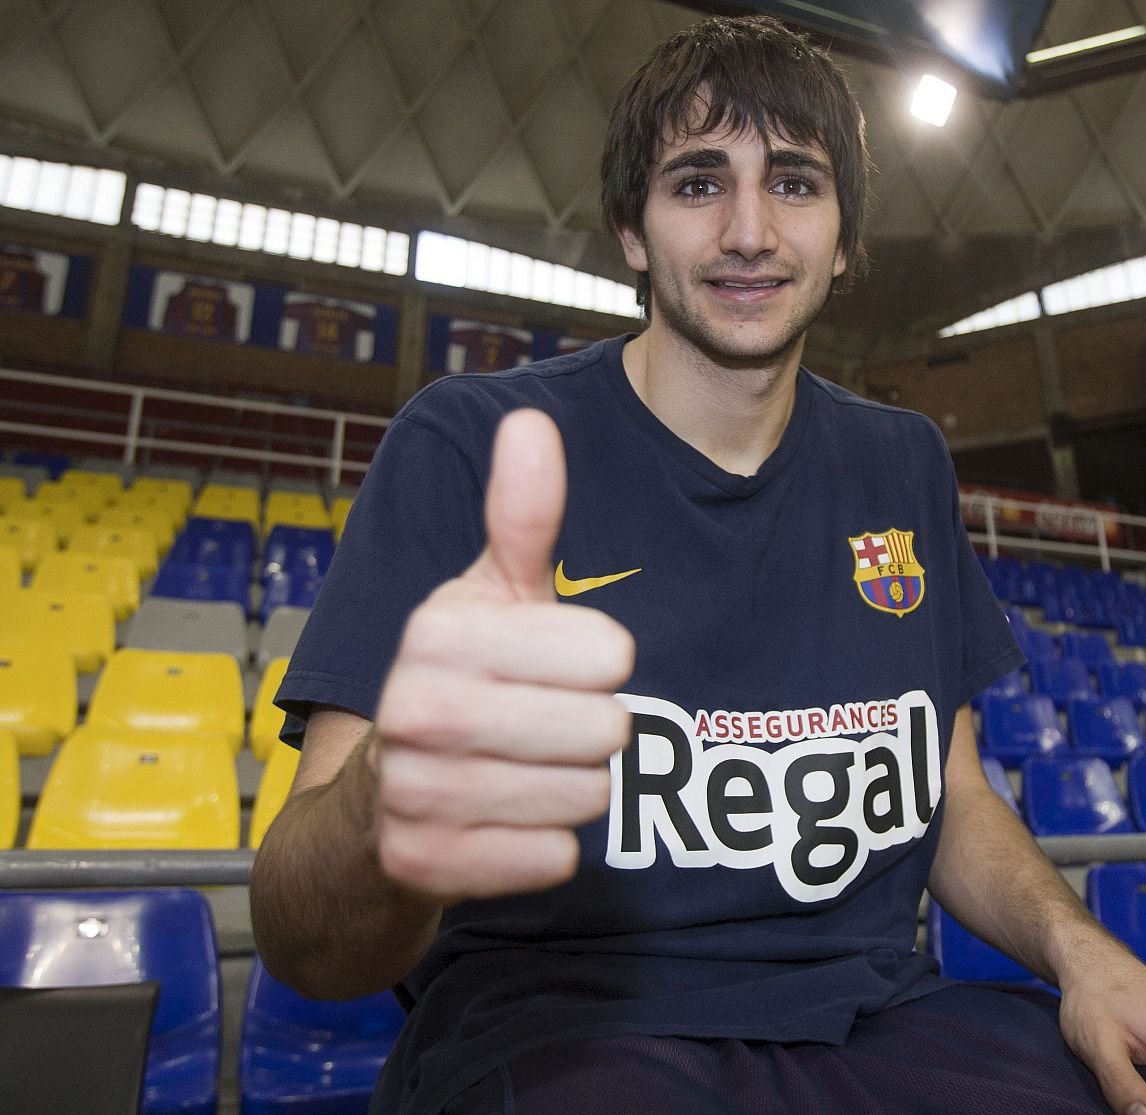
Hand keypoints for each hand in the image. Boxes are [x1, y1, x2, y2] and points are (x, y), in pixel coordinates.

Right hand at [370, 409, 634, 901]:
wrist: (369, 810)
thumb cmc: (455, 683)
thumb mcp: (486, 597)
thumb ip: (520, 518)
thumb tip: (530, 421)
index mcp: (439, 629)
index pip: (610, 655)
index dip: (603, 663)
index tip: (563, 664)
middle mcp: (415, 707)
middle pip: (605, 730)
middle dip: (591, 732)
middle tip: (542, 726)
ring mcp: (411, 791)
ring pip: (585, 797)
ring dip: (571, 788)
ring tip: (520, 770)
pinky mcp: (419, 865)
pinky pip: (551, 859)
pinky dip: (545, 847)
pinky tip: (504, 822)